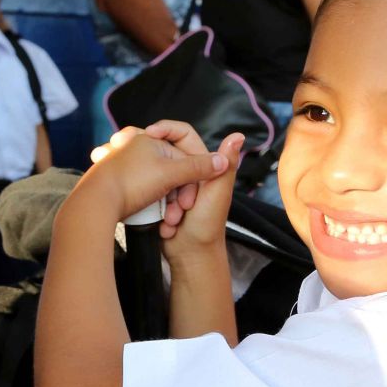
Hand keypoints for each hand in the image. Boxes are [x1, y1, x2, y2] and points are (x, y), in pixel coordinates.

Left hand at [76, 125, 229, 224]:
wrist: (95, 203)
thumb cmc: (132, 184)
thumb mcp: (171, 175)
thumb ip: (199, 168)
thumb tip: (223, 160)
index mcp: (149, 139)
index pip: (183, 157)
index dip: (191, 180)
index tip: (188, 201)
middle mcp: (134, 146)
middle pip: (168, 170)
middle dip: (175, 193)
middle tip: (174, 213)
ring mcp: (121, 162)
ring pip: (154, 182)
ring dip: (161, 201)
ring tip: (161, 218)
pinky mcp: (113, 178)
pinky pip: (138, 189)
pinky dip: (144, 201)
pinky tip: (144, 213)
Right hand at [142, 123, 243, 257]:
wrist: (192, 256)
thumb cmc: (208, 225)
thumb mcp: (218, 193)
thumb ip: (225, 165)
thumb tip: (238, 135)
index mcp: (202, 165)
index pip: (182, 135)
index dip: (165, 130)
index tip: (148, 135)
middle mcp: (186, 173)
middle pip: (164, 158)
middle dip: (164, 180)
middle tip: (174, 202)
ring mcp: (170, 187)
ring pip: (154, 178)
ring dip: (160, 199)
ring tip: (174, 220)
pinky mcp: (158, 201)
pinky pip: (147, 195)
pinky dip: (153, 209)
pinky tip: (166, 226)